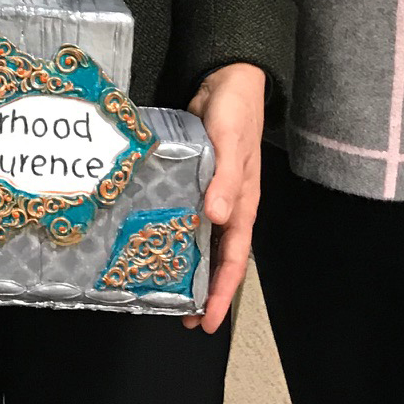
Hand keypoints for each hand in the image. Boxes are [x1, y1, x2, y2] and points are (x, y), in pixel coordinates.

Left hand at [182, 62, 265, 333]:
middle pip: (219, 258)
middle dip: (204, 291)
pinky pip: (187, 217)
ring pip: (203, 242)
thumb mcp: (231, 142)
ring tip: (169, 292)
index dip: (221, 292)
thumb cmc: (234, 112)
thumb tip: (217, 217)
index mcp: (244, 204)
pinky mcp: (196, 181)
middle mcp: (229, 207)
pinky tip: (159, 244)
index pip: (234, 259)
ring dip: (190, 267)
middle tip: (183, 320)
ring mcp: (213, 195)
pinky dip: (178, 235)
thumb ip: (225, 178)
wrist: (226, 80)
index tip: (208, 322)